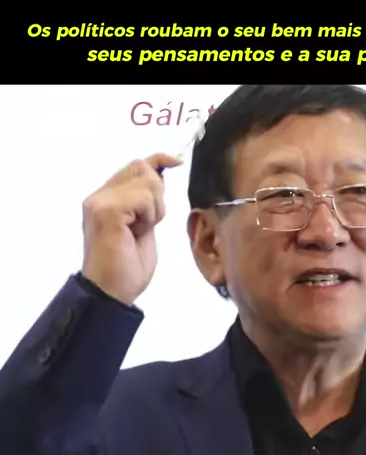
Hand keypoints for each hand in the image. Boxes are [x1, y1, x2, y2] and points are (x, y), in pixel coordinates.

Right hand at [81, 153, 182, 305]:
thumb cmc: (126, 270)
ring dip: (154, 208)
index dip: (158, 160)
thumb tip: (160, 176)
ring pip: (146, 181)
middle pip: (142, 167)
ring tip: (142, 230)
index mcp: (106, 199)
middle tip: (150, 222)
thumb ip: (147, 203)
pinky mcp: (107, 210)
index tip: (177, 161)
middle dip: (157, 193)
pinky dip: (150, 214)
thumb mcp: (145, 228)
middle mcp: (99, 196)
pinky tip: (139, 231)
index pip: (135, 166)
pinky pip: (144, 198)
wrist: (111, 294)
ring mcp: (100, 202)